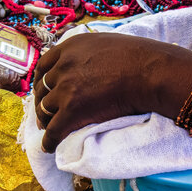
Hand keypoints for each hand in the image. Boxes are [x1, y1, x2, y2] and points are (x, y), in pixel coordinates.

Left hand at [33, 33, 155, 152]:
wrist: (149, 72)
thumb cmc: (138, 57)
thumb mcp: (106, 43)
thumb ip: (89, 52)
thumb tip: (89, 62)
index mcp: (70, 48)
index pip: (44, 65)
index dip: (41, 80)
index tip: (43, 89)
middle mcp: (63, 66)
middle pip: (43, 88)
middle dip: (41, 102)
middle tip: (44, 114)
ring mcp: (66, 88)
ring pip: (45, 109)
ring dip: (45, 121)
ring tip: (48, 130)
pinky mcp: (72, 110)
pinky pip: (54, 130)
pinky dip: (49, 140)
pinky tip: (49, 147)